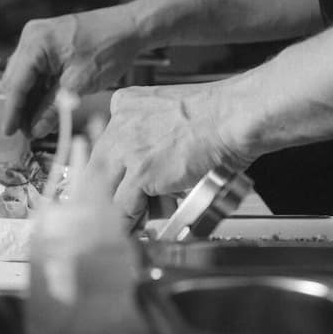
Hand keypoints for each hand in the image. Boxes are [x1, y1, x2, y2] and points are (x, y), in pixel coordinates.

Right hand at [1, 4, 142, 137]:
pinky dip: (39, 87)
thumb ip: (53, 107)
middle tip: (30, 132)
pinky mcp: (48, 41)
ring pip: (25, 75)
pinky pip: (36, 68)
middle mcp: (32, 36)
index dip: (12, 111)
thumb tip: (36, 129)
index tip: (8, 132)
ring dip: (30, 99)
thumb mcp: (80, 84)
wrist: (130, 27)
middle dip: (21, 106)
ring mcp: (39, 37)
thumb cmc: (109, 49)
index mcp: (36, 42)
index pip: (16, 83)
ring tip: (40, 123)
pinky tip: (47, 104)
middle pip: (16, 79)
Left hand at [87, 82, 251, 225]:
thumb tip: (152, 169)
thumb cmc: (219, 116)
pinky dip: (130, 223)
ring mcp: (127, 148)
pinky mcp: (140, 172)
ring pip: (106, 191)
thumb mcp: (171, 113)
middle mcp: (120, 124)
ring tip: (137, 222)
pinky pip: (124, 207)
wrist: (234, 115)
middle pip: (97, 170)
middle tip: (120, 214)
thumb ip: (152, 135)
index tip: (114, 189)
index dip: (112, 175)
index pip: (105, 147)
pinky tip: (139, 229)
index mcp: (126, 105)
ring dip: (120, 212)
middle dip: (109, 196)